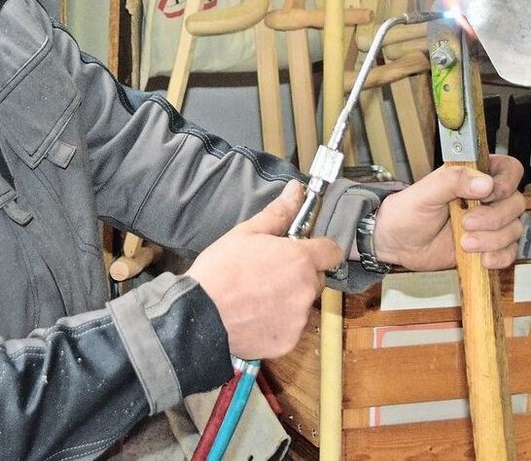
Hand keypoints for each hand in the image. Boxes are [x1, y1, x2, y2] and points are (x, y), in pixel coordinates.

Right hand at [186, 180, 343, 359]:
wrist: (199, 315)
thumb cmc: (221, 269)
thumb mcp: (246, 233)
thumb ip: (278, 213)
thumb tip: (297, 189)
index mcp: (300, 259)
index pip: (332, 251)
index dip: (318, 249)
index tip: (301, 250)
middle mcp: (306, 290)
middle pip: (316, 279)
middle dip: (299, 275)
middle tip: (269, 274)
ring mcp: (299, 319)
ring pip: (302, 304)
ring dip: (288, 300)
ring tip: (256, 298)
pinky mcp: (289, 342)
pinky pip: (290, 328)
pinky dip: (278, 324)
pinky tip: (254, 317)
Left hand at [372, 154, 525, 271]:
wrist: (398, 243)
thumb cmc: (408, 211)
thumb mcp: (426, 192)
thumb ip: (453, 181)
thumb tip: (485, 183)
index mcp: (475, 175)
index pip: (510, 169)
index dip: (506, 182)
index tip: (487, 195)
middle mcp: (488, 198)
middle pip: (516, 203)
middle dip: (494, 218)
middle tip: (465, 223)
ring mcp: (490, 223)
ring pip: (514, 229)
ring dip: (492, 240)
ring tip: (464, 243)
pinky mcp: (489, 246)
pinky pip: (509, 252)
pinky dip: (499, 257)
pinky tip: (481, 259)